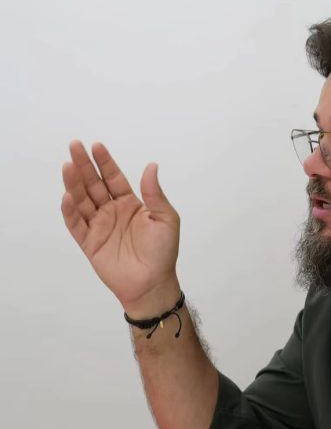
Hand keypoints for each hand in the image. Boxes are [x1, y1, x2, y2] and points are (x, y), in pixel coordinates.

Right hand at [61, 141, 180, 315]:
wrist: (153, 283)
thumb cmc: (163, 252)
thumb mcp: (166, 219)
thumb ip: (154, 194)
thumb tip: (151, 166)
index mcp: (129, 203)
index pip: (113, 178)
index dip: (105, 162)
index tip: (96, 146)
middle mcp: (111, 211)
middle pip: (94, 184)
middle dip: (84, 165)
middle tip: (74, 146)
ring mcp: (99, 226)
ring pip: (82, 201)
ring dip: (74, 183)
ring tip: (67, 166)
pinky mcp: (89, 243)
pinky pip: (76, 225)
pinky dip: (70, 212)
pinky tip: (67, 196)